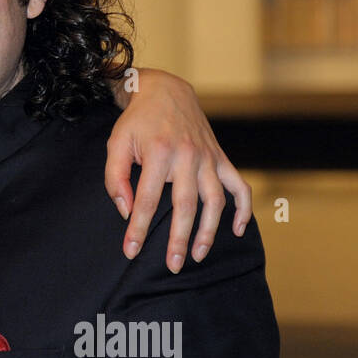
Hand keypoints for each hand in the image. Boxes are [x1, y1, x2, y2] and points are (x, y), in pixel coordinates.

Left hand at [105, 68, 251, 272]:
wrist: (165, 91)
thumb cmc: (136, 122)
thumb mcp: (116, 144)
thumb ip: (115, 178)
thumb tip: (126, 211)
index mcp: (158, 152)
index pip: (146, 199)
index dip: (137, 227)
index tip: (130, 251)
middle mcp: (187, 155)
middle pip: (185, 205)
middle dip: (178, 239)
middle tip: (173, 266)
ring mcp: (208, 157)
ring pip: (215, 200)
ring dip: (209, 231)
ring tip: (199, 256)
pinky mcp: (220, 157)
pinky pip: (238, 186)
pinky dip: (242, 208)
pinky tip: (237, 230)